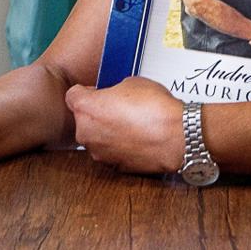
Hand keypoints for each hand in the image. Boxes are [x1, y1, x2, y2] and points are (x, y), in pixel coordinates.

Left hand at [65, 77, 183, 174]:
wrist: (178, 136)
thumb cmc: (156, 108)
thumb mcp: (133, 82)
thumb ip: (114, 90)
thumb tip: (115, 96)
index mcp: (86, 108)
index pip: (72, 95)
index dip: (87, 92)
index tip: (98, 91)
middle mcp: (86, 133)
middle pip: (84, 119)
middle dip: (98, 113)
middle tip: (120, 107)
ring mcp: (99, 153)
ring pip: (97, 137)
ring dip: (108, 131)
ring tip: (132, 124)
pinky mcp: (114, 166)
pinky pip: (111, 152)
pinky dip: (120, 146)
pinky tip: (138, 138)